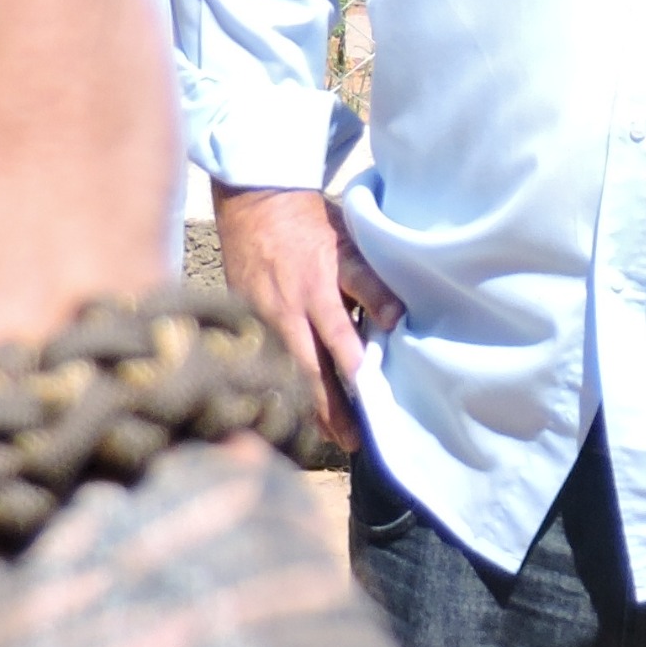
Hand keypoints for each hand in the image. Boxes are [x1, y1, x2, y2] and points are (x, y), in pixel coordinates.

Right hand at [216, 181, 401, 453]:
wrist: (257, 207)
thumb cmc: (314, 228)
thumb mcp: (350, 243)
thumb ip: (372, 282)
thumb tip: (397, 319)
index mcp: (317, 285)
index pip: (338, 331)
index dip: (353, 361)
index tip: (370, 390)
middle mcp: (288, 308)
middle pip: (310, 366)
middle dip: (332, 405)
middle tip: (354, 439)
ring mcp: (264, 319)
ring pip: (289, 372)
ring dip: (311, 406)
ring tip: (333, 438)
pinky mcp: (248, 324)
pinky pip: (269, 364)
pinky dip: (285, 390)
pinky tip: (300, 414)